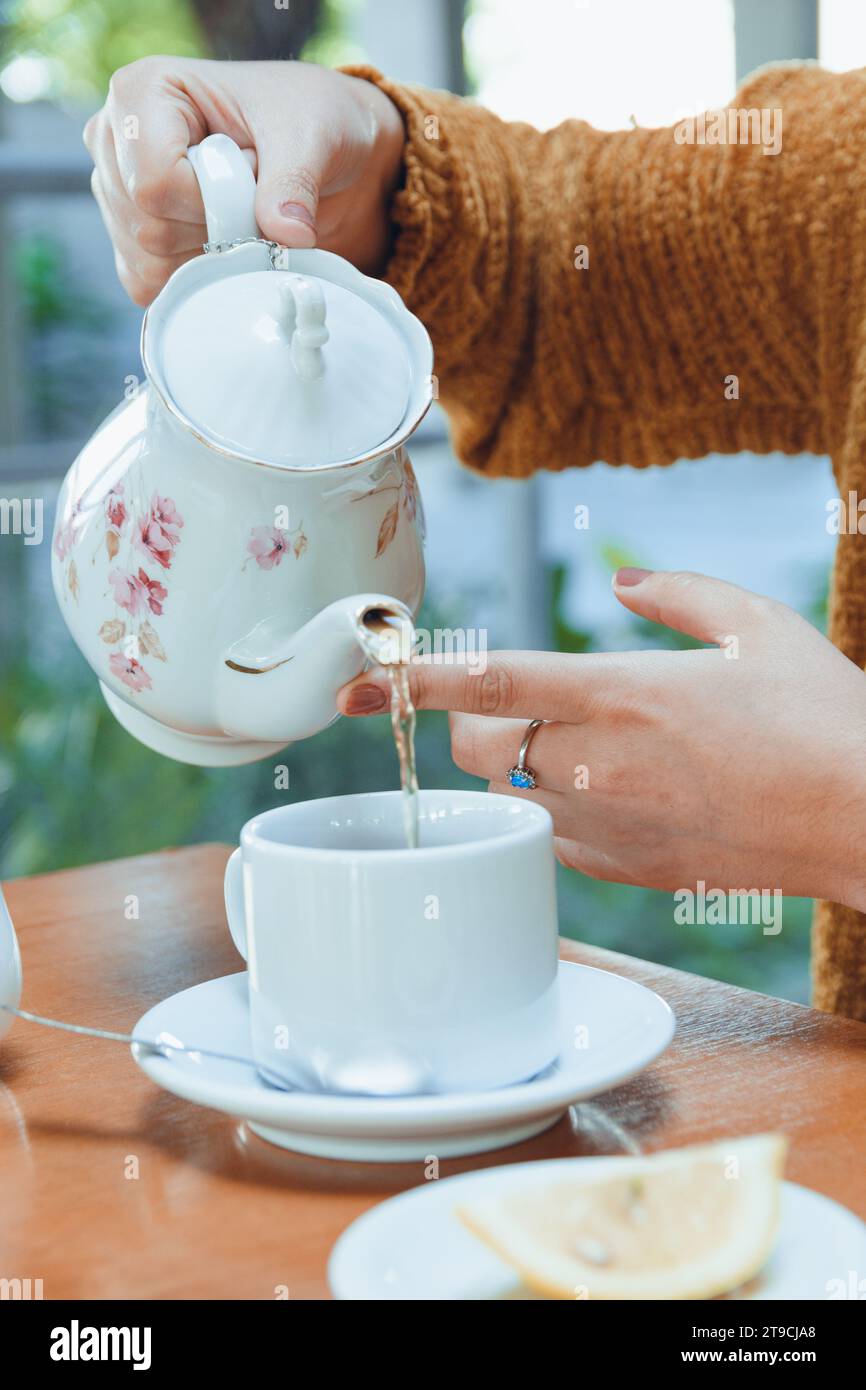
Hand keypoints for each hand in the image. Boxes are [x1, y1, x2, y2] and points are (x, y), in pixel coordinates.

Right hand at [83, 57, 404, 303]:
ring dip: (209, 254)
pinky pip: (148, 283)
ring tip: (238, 207)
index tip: (254, 176)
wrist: (310, 146)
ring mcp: (115, 190)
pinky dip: (196, 279)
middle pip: (149, 227)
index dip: (213, 204)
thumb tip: (289, 236)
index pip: (155, 182)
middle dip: (216, 228)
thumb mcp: (310, 136)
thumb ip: (294, 182)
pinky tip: (223, 241)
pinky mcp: (127, 236)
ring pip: (148, 261)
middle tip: (253, 191)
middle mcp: (114, 138)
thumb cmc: (302, 119)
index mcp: (143, 90)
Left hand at [338, 569, 865, 910]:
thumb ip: (676, 592)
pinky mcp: (628, 870)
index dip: (414, 679)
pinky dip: (549, 812)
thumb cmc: (823, 716)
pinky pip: (550, 841)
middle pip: (476, 750)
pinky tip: (599, 792)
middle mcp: (602, 765)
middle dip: (469, 724)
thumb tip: (621, 580)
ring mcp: (611, 827)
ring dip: (510, 768)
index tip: (358, 678)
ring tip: (567, 746)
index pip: (490, 684)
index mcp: (624, 694)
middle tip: (508, 705)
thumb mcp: (758, 623)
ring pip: (506, 799)